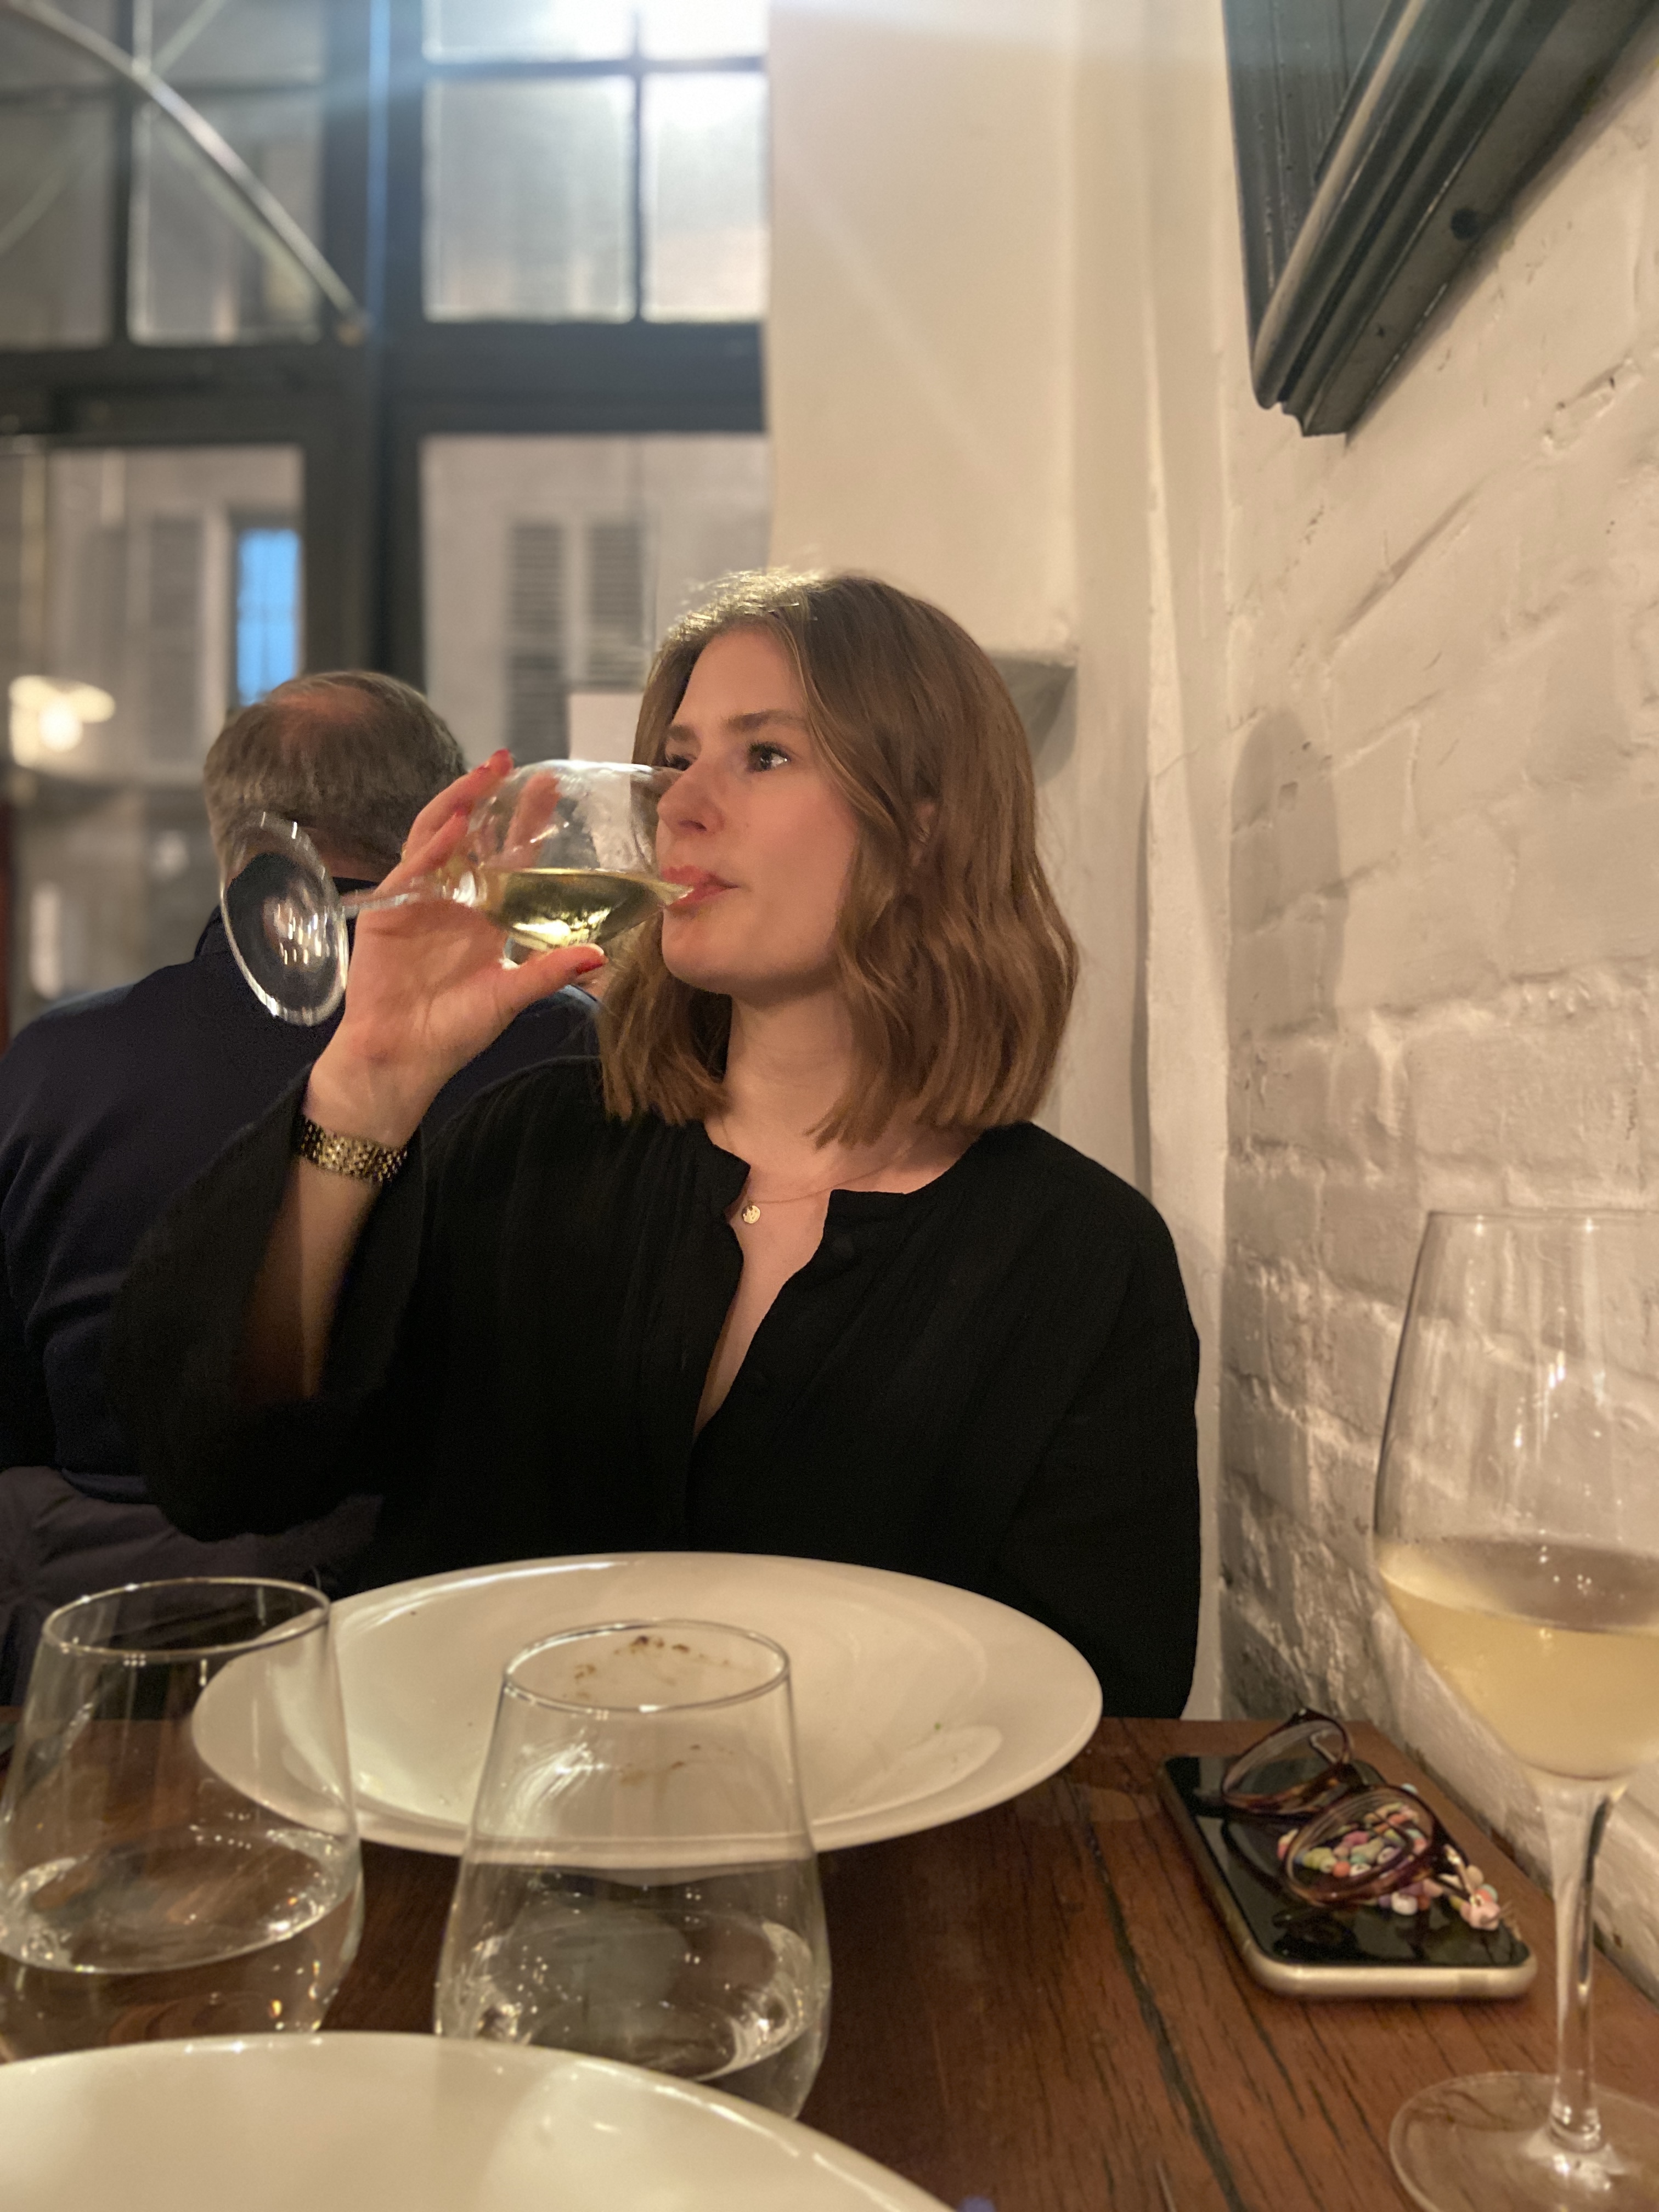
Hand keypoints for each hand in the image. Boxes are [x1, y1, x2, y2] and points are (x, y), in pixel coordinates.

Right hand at [305, 752, 604, 1144]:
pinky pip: (413, 868)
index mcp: (486, 914)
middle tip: (509, 759)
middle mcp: (454, 899)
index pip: (509, 856)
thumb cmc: (454, 1031)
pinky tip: (454, 825)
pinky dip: (433, 846)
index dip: (525, 822)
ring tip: (481, 774)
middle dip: (488, 795)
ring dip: (458, 803)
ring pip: (438, 837)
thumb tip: (599, 956)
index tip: (549, 787)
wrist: (402, 1057)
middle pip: (473, 834)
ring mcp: (419, 899)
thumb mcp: (509, 996)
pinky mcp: (390, 910)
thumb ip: (548, 971)